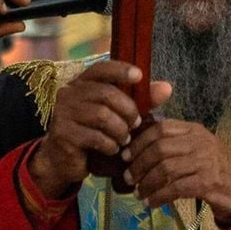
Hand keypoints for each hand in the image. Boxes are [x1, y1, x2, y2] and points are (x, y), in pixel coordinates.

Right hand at [28, 60, 171, 198]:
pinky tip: (113, 149)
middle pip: (105, 94)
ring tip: (124, 139)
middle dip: (127, 110)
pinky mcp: (63, 134)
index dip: (120, 70)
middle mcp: (68, 94)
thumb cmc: (93, 132)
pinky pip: (96, 137)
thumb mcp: (116, 114)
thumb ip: (140, 100)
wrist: (64, 160)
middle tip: (136, 124)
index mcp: (81, 83)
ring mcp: (63, 113)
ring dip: (120, 130)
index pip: (100, 69)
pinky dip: (110, 145)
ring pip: (102, 116)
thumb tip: (167, 88)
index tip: (139, 76)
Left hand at [121, 120, 230, 224]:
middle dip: (139, 165)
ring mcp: (205, 161)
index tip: (125, 156)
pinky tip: (150, 203)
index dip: (139, 142)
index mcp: (193, 129)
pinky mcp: (208, 182)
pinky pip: (175, 189)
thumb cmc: (215, 167)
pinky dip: (159, 197)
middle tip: (129, 178)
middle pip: (160, 149)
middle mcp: (199, 142)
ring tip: (139, 193)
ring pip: (166, 169)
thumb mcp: (196, 147)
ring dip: (147, 183)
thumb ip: (173, 143)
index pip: (160, 128)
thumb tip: (137, 149)